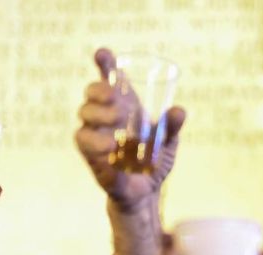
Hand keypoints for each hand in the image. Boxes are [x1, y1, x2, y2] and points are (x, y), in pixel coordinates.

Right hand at [75, 48, 185, 211]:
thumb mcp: (168, 143)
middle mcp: (105, 116)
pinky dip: (95, 140)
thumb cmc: (155, 162)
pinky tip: (109, 145)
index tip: (103, 53)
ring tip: (118, 120)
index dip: (105, 64)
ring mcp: (95, 133)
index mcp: (124, 106)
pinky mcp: (90, 155)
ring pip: (84, 114)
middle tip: (117, 98)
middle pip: (91, 92)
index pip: (110, 79)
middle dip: (100, 90)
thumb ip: (172, 127)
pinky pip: (83, 141)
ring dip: (99, 113)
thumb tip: (179, 111)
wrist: (146, 193)